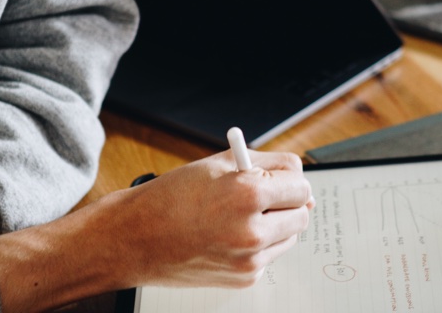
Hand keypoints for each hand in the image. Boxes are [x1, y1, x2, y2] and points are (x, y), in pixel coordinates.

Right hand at [109, 149, 311, 288]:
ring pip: (290, 235)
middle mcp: (253, 230)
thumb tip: (299, 176)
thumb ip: (266, 164)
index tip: (278, 177)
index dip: (288, 177)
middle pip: (302, 212)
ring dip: (276, 222)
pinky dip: (260, 243)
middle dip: (287, 200)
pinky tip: (230, 233)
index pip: (300, 183)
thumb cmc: (175, 196)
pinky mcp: (245, 277)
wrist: (140, 237)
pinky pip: (270, 254)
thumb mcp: (221, 163)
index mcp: (248, 193)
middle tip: (262, 195)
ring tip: (241, 213)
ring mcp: (250, 259)